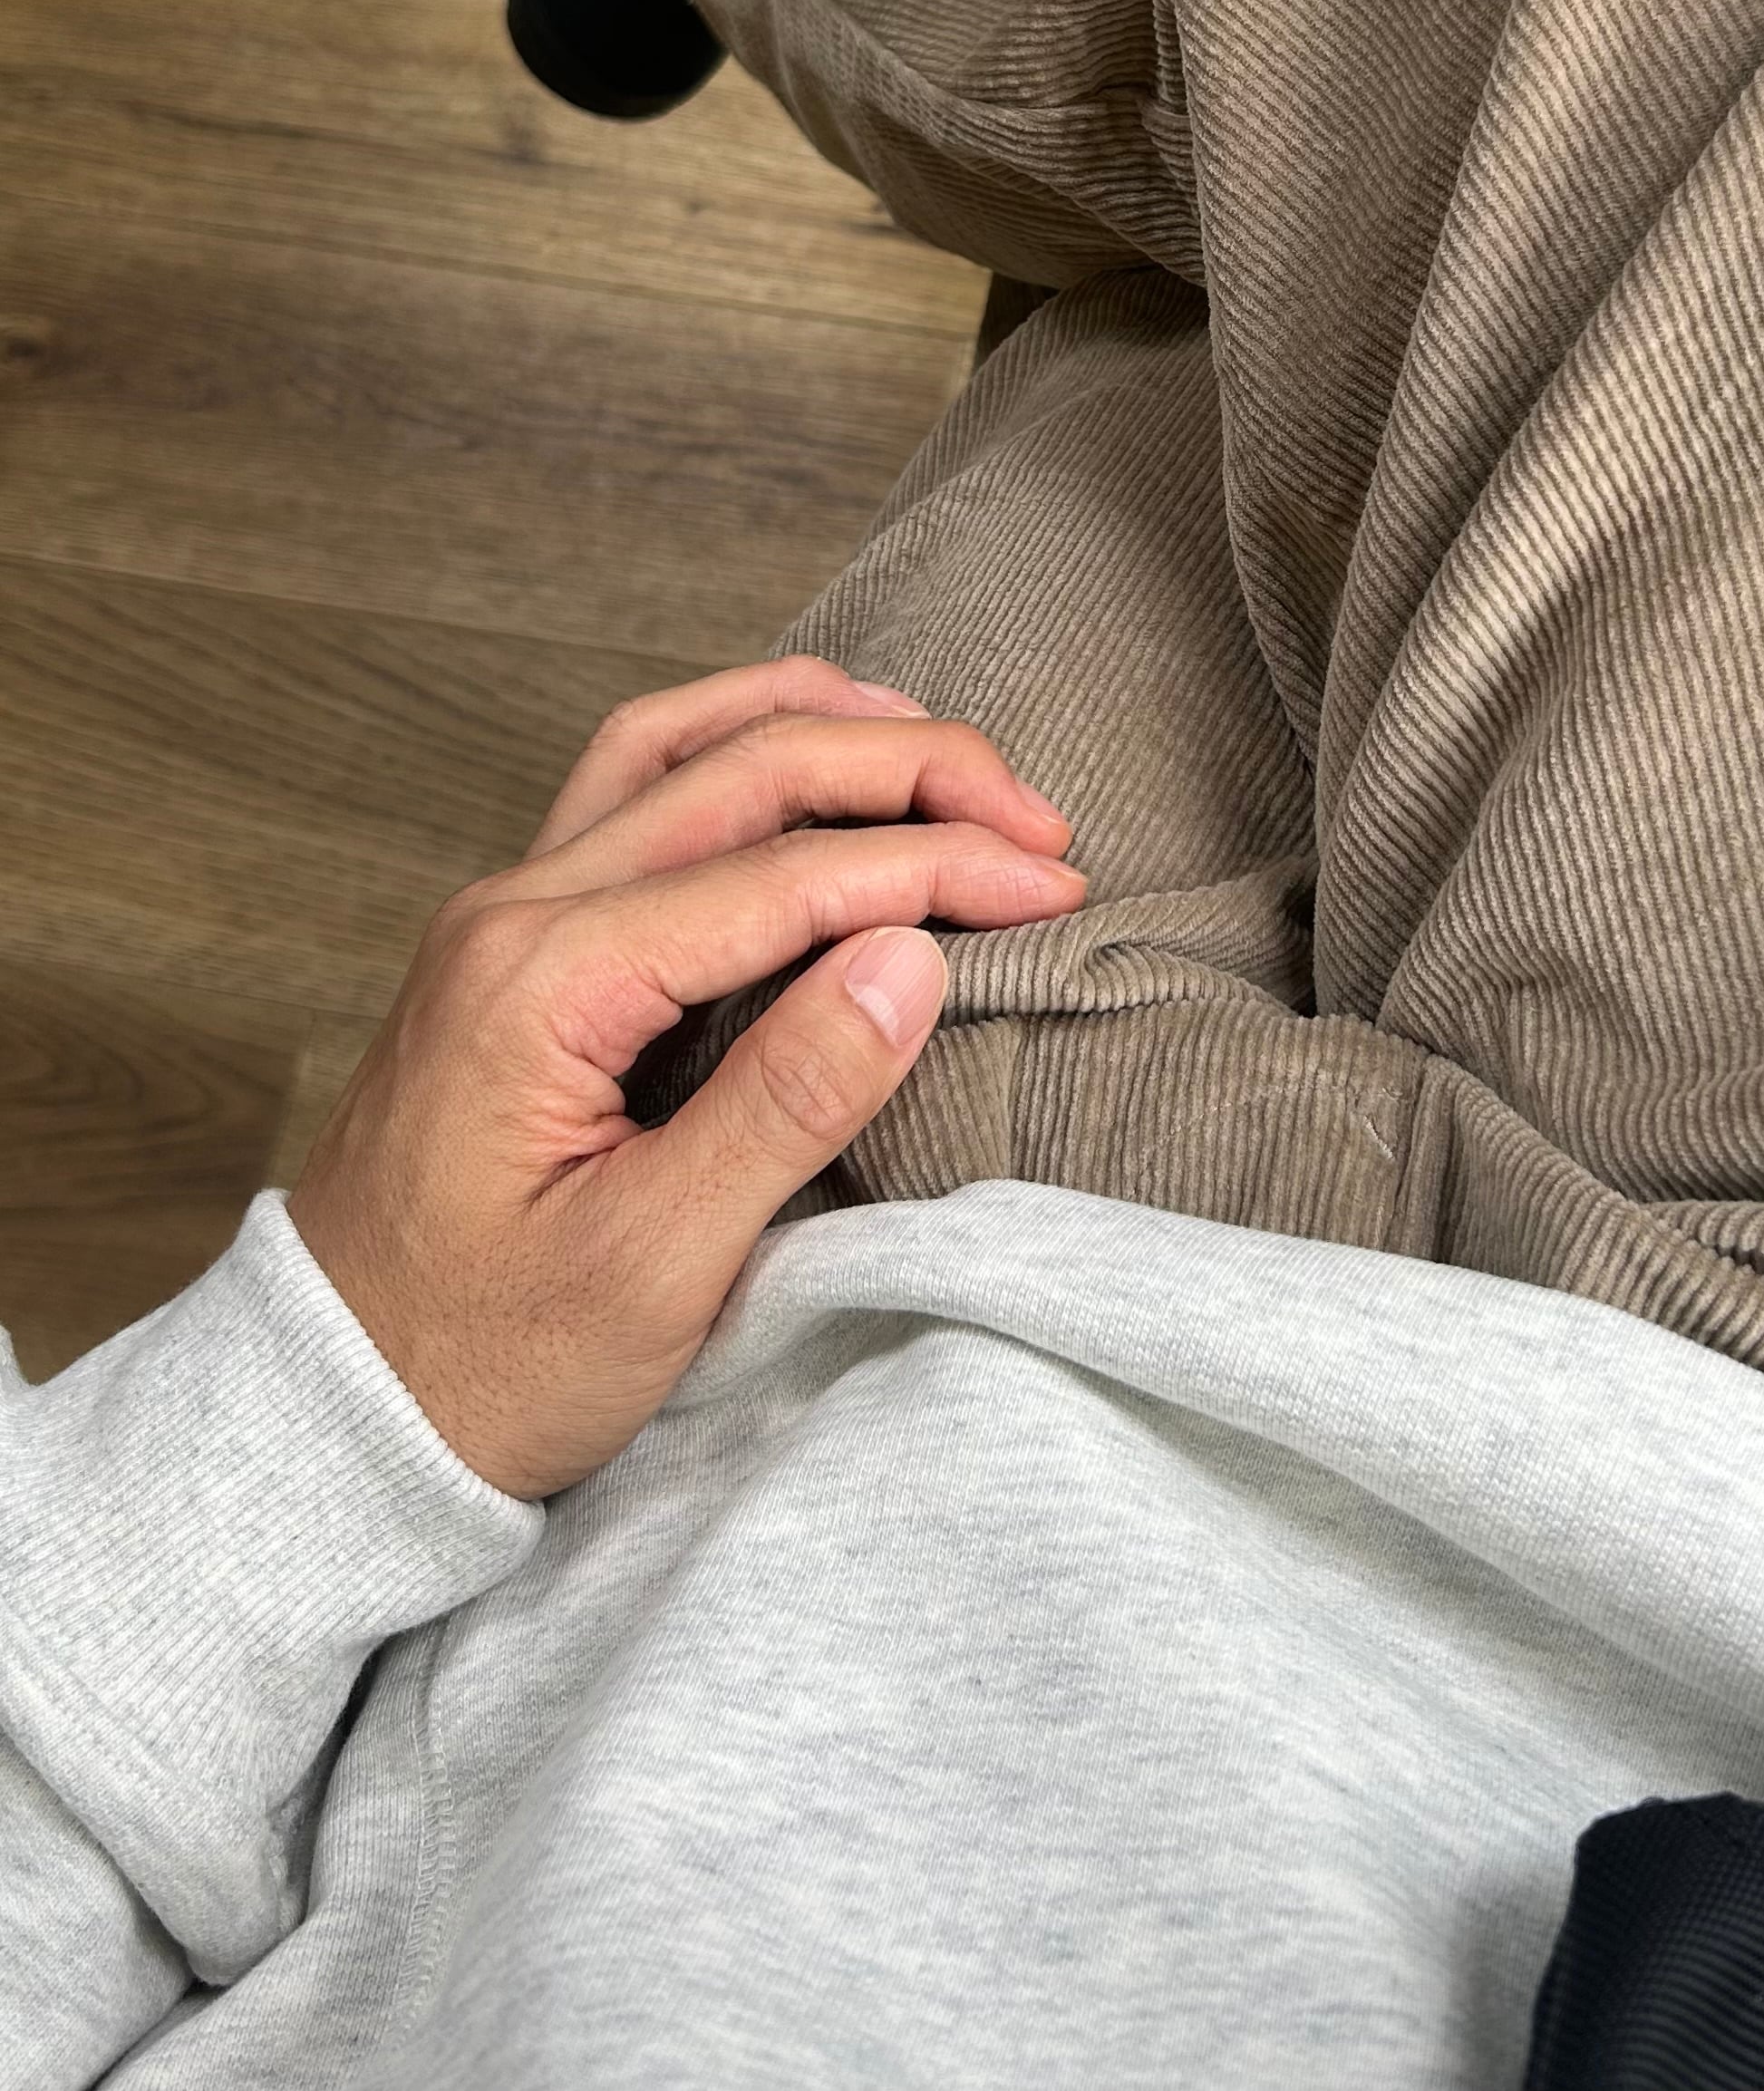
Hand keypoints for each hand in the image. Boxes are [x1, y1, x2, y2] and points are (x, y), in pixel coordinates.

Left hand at [286, 657, 1086, 1500]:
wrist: (328, 1415)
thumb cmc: (480, 1368)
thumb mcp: (648, 1268)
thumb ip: (784, 1103)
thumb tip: (910, 960)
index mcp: (545, 981)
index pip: (785, 875)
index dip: (938, 866)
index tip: (1057, 885)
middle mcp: (515, 912)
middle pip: (740, 769)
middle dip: (910, 770)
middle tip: (1039, 816)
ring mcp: (505, 917)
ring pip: (677, 745)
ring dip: (818, 726)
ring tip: (941, 745)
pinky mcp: (515, 946)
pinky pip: (633, 790)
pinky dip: (740, 751)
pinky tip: (807, 767)